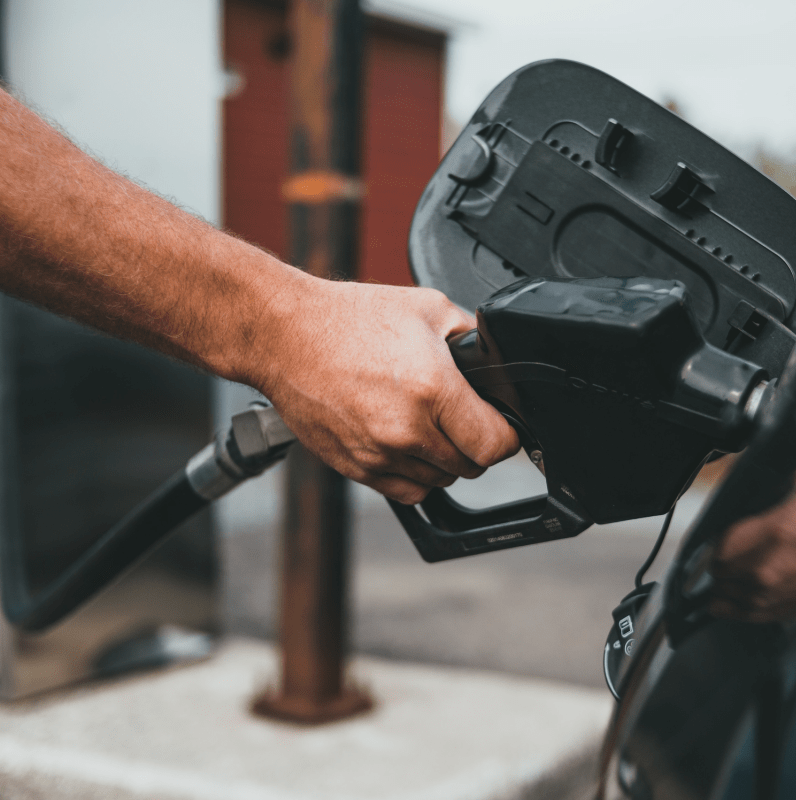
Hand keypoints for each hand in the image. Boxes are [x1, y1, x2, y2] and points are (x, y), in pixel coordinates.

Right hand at [251, 275, 519, 503]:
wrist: (285, 335)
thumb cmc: (349, 318)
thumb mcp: (428, 308)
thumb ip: (471, 338)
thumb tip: (494, 360)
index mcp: (433, 390)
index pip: (495, 444)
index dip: (507, 434)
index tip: (502, 424)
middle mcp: (407, 429)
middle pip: (471, 466)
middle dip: (475, 444)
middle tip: (464, 418)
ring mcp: (378, 454)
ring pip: (439, 482)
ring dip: (444, 462)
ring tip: (431, 426)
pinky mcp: (356, 468)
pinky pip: (405, 491)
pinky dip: (415, 475)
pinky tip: (408, 444)